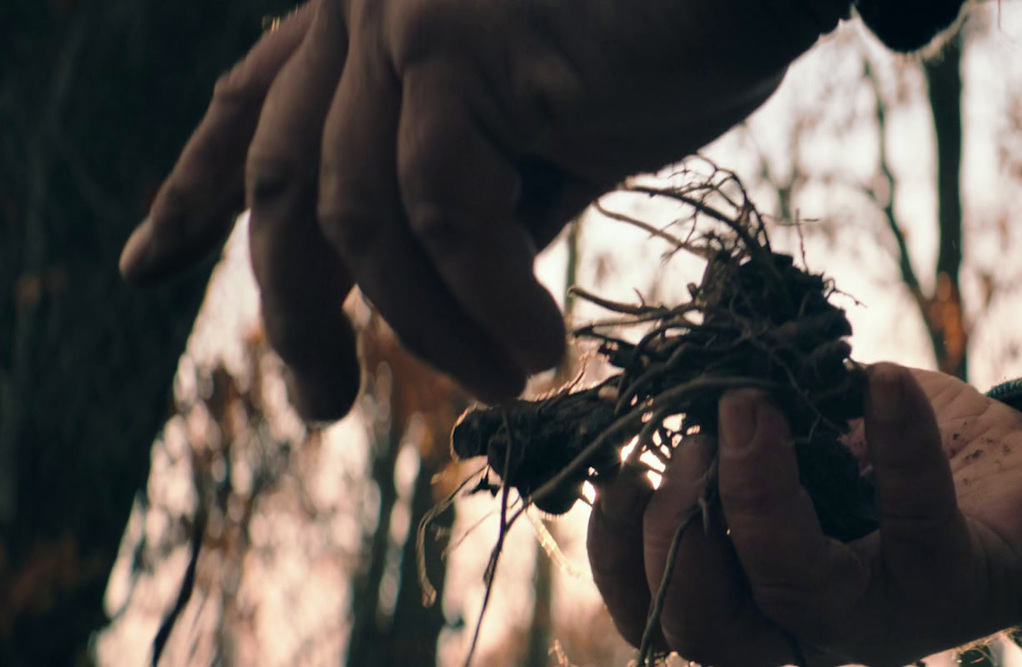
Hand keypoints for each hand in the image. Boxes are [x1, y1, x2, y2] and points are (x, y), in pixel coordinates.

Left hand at [119, 0, 846, 420]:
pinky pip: (440, 211)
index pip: (255, 107)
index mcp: (376, 25)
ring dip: (429, 325)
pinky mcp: (454, 47)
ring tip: (503, 380)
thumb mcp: (548, 146)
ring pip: (360, 215)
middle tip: (321, 404)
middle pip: (281, 181)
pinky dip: (484, 298)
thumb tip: (440, 304)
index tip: (150, 263)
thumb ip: (480, 203)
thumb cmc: (664, 57)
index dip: (197, 191)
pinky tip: (538, 347)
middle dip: (291, 308)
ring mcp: (401, 20)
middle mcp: (366, 8)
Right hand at [587, 363, 1021, 665]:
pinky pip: (915, 519)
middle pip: (710, 632)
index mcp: (761, 599)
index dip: (617, 558)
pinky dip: (896, 443)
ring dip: (758, 494)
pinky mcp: (957, 579)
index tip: (615, 470)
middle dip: (677, 532)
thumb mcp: (802, 438)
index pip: (664, 617)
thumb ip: (738, 426)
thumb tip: (684, 381)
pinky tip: (881, 381)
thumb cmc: (895, 459)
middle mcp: (814, 626)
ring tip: (754, 404)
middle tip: (698, 443)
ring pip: (798, 595)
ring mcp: (886, 615)